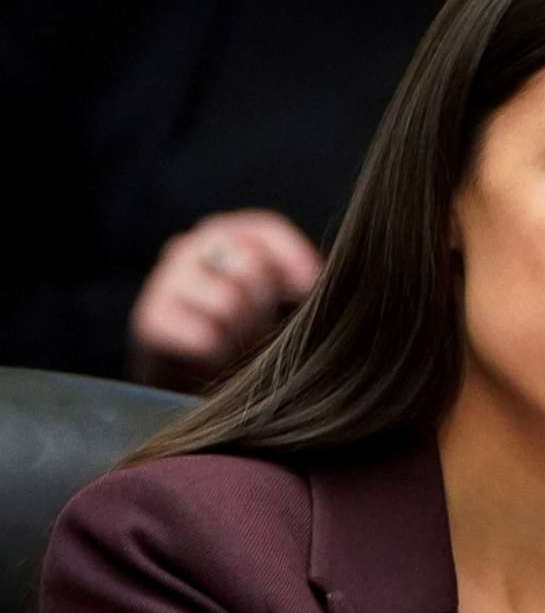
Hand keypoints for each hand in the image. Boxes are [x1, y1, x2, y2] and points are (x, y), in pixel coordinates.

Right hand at [129, 210, 321, 391]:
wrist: (189, 383)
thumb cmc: (244, 336)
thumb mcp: (275, 303)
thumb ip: (296, 283)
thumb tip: (325, 282)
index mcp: (224, 236)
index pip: (262, 229)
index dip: (293, 256)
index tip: (311, 287)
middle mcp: (189, 249)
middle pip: (249, 262)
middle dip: (266, 302)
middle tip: (261, 329)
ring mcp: (165, 281)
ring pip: (228, 300)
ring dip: (243, 332)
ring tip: (237, 344)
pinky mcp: (151, 320)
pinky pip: (205, 337)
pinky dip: (219, 355)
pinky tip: (213, 360)